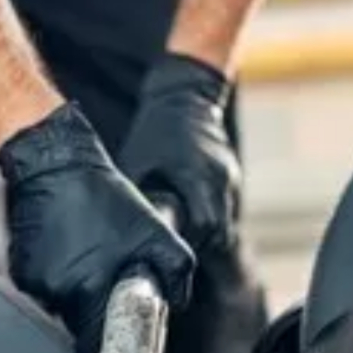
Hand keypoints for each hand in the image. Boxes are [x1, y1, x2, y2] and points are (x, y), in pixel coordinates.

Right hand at [0, 103, 194, 352]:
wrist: (54, 164)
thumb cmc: (104, 196)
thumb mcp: (155, 231)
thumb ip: (175, 273)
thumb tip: (176, 302)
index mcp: (89, 287)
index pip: (93, 344)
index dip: (107, 340)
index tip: (116, 327)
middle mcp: (56, 291)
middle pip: (76, 325)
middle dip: (94, 309)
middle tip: (108, 277)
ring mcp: (33, 281)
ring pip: (59, 305)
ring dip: (75, 291)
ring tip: (88, 256)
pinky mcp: (19, 269)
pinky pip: (42, 287)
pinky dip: (56, 276)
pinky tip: (66, 248)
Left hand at [119, 53, 240, 250]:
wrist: (185, 97)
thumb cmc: (153, 132)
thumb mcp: (135, 164)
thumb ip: (134, 199)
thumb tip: (120, 234)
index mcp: (198, 176)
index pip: (205, 225)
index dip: (189, 244)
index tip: (170, 253)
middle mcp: (220, 178)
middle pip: (219, 231)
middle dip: (199, 246)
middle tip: (175, 254)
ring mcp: (230, 177)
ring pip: (225, 222)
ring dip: (206, 234)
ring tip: (182, 241)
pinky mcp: (232, 176)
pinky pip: (225, 208)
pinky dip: (210, 219)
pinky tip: (190, 220)